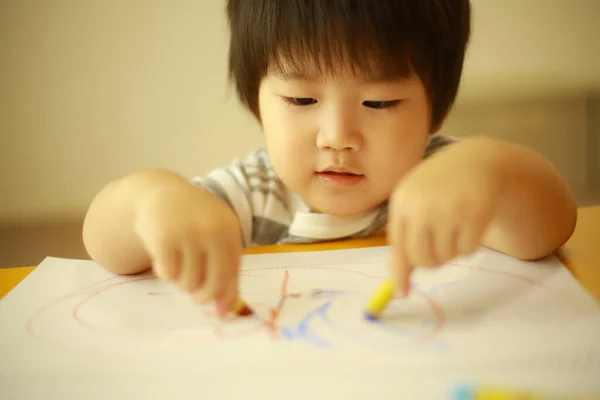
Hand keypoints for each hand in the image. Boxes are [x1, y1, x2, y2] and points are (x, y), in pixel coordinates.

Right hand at [134, 183, 242, 313]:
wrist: (161, 193)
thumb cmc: (194, 223)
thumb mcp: (216, 240)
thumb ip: (225, 272)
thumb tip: (226, 312)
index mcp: (230, 229)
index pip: (232, 273)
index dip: (225, 295)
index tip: (220, 311)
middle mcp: (212, 229)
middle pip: (214, 283)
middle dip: (204, 296)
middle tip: (196, 295)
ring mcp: (188, 232)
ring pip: (189, 282)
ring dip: (181, 282)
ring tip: (179, 264)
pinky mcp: (163, 237)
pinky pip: (168, 274)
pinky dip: (165, 272)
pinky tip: (164, 256)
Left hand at [387, 149, 501, 295]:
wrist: (476, 160)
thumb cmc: (439, 186)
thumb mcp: (415, 203)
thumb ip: (405, 235)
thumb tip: (396, 276)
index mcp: (401, 202)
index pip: (399, 248)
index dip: (400, 274)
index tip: (402, 294)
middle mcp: (422, 206)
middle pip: (422, 259)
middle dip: (432, 262)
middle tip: (440, 250)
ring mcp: (449, 208)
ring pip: (446, 257)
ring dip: (451, 251)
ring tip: (455, 228)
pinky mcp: (475, 212)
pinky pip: (467, 251)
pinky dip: (469, 246)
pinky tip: (470, 225)